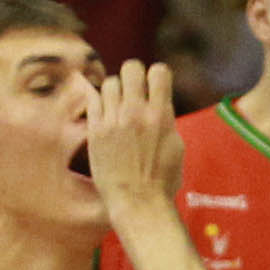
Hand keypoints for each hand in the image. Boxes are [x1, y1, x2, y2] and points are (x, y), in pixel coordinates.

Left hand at [82, 60, 184, 218]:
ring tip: (120, 105)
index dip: (158, 75)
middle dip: (136, 75)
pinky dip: (101, 101)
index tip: (157, 85)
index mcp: (161, 115)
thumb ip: (165, 119)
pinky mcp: (95, 129)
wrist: (137, 202)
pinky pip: (93, 98)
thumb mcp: (175, 145)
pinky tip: (106, 112)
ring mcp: (113, 120)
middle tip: (136, 89)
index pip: (159, 71)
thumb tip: (158, 102)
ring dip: (118, 90)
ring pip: (111, 82)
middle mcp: (136, 113)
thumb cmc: (162, 179)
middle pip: (132, 68)